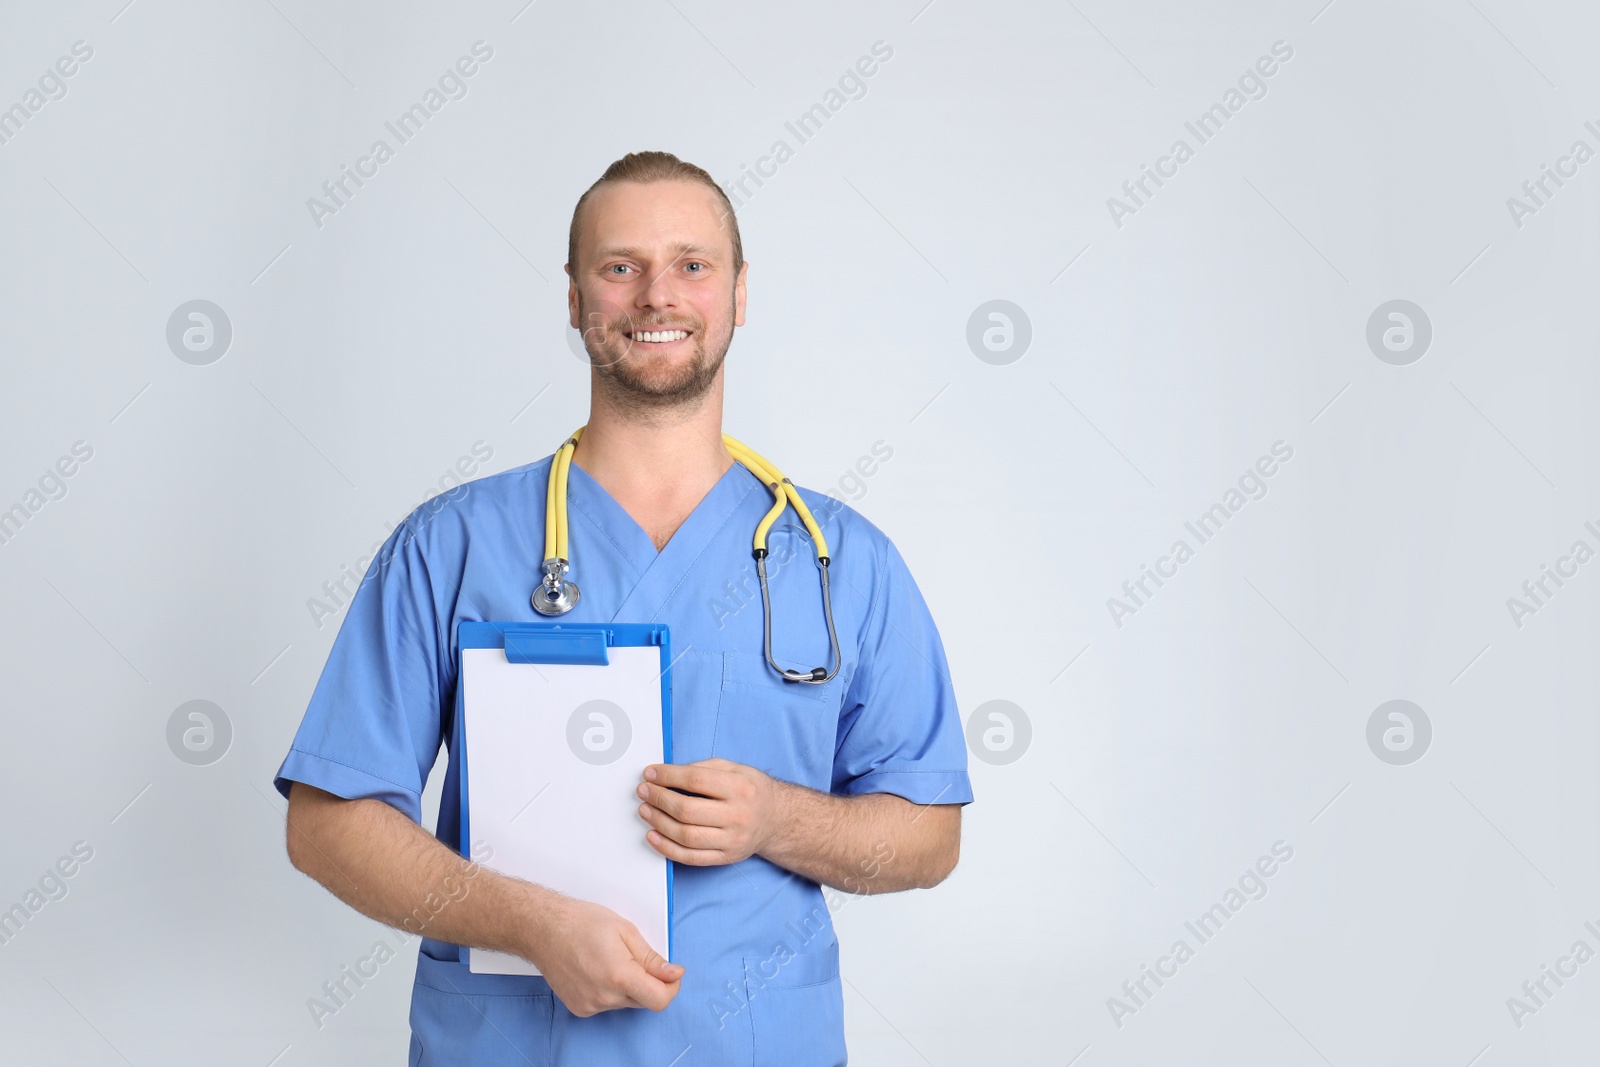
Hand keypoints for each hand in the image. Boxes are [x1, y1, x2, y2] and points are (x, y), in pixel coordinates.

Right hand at [528, 896, 682, 1015]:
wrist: (543, 929)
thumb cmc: (581, 923)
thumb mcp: (626, 931)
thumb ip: (652, 958)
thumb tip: (674, 974)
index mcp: (620, 976)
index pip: (660, 1000)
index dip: (671, 987)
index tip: (671, 974)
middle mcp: (604, 997)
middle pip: (644, 1000)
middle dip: (648, 982)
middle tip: (634, 956)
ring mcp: (590, 1006)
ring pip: (625, 1002)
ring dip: (627, 985)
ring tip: (609, 959)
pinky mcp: (580, 1009)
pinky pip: (607, 1004)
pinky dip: (610, 990)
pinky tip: (597, 970)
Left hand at [636, 757, 784, 865]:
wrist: (776, 819)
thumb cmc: (751, 790)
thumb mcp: (735, 768)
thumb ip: (704, 768)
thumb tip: (668, 773)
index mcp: (740, 788)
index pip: (695, 781)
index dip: (668, 776)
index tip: (650, 773)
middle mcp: (737, 816)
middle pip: (687, 810)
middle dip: (659, 799)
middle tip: (643, 791)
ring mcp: (732, 840)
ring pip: (686, 836)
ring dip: (658, 822)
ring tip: (644, 810)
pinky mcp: (726, 858)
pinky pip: (690, 857)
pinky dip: (667, 849)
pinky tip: (653, 836)